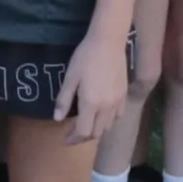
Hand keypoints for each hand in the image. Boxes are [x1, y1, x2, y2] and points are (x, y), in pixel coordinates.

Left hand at [53, 19, 133, 143]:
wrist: (108, 42)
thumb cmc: (85, 57)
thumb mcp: (70, 77)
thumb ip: (64, 100)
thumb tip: (57, 119)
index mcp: (90, 103)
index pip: (83, 132)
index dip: (73, 139)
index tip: (65, 139)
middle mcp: (106, 107)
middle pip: (96, 133)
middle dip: (83, 137)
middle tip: (73, 134)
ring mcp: (117, 102)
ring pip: (108, 126)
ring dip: (96, 130)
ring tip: (86, 124)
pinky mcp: (124, 95)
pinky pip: (118, 116)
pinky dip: (108, 120)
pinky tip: (102, 113)